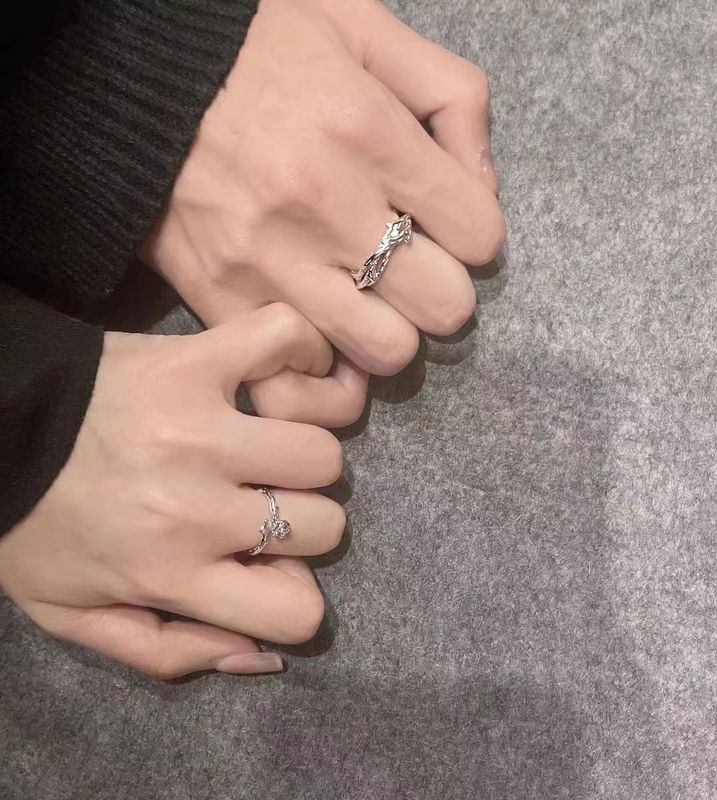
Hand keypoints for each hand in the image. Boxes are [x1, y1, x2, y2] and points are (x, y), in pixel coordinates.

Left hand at [0, 305, 357, 678]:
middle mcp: (193, 508)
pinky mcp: (193, 361)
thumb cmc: (33, 523)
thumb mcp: (74, 615)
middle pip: (325, 524)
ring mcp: (200, 429)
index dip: (294, 595)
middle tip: (263, 500)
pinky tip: (276, 376)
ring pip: (321, 451)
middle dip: (302, 519)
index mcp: (167, 574)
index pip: (297, 611)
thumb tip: (265, 655)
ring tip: (265, 445)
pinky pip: (286, 343)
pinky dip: (299, 354)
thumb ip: (169, 653)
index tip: (270, 568)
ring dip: (301, 452)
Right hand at [142, 0, 505, 380]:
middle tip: (412, 268)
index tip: (448, 224)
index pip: (478, 234)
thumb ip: (451, 97)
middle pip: (443, 306)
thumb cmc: (256, 47)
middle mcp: (325, 206)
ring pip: (384, 352)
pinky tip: (322, 342)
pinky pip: (296, 381)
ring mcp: (271, 263)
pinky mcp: (222, 299)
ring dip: (389, 334)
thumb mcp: (363, 27)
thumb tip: (482, 189)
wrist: (134, 76)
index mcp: (368, 132)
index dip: (476, 235)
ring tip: (367, 304)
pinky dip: (322, 375)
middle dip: (441, 291)